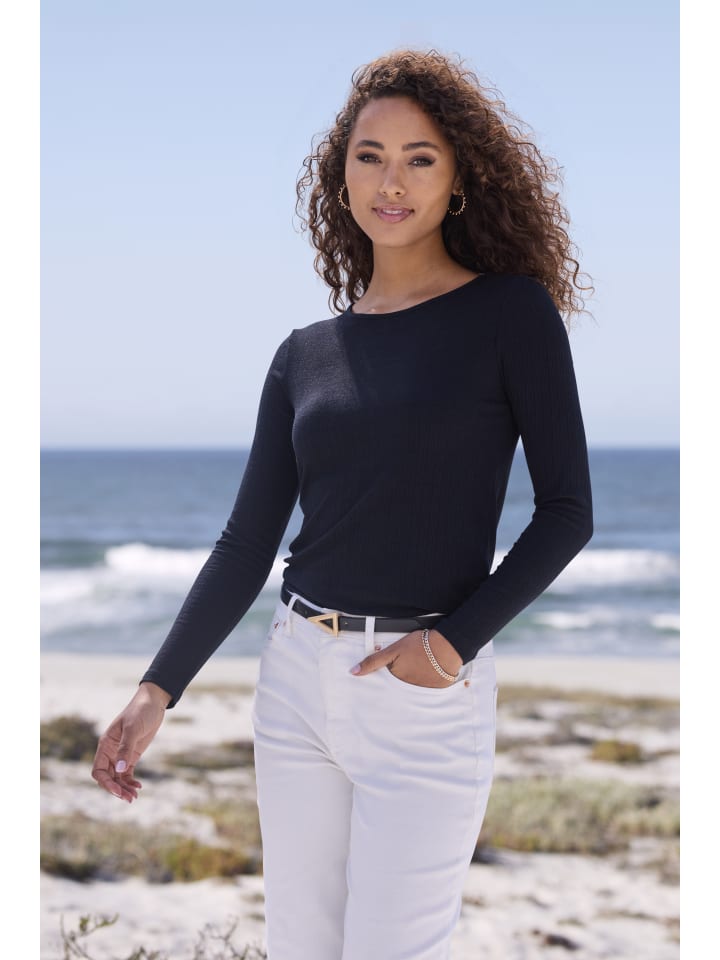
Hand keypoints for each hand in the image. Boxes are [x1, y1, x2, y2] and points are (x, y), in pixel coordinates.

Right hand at [91, 682, 170, 801]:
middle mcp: (111, 752)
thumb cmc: (140, 711)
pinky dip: (130, 782)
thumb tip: (119, 770)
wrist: (153, 702)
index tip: (118, 790)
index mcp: (105, 745)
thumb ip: (126, 748)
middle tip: (130, 798)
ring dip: (124, 788)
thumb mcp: (133, 728)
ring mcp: (121, 754)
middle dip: (116, 789)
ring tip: (134, 797)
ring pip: (117, 778)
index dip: (106, 783)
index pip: (98, 771)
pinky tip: (138, 787)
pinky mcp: (132, 755)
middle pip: (108, 778)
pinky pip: (127, 774)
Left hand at [349, 629, 462, 687]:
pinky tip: (429, 673)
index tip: (393, 672)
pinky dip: (427, 683)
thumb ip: (373, 662)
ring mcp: (423, 692)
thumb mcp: (392, 650)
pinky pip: (428, 691)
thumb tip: (353, 672)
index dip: (389, 678)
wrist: (447, 645)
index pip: (387, 685)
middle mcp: (408, 690)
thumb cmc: (420, 645)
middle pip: (400, 688)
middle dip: (402, 680)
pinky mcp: (437, 691)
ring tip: (420, 668)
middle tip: (410, 667)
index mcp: (397, 680)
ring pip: (413, 690)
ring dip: (414, 682)